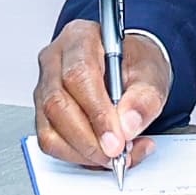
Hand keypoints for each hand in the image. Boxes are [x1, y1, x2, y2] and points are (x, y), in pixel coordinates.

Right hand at [31, 17, 168, 170]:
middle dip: (90, 138)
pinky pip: (51, 142)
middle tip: (117, 154)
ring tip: (116, 155)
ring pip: (50, 128)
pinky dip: (77, 156)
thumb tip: (128, 124)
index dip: (97, 113)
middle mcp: (55, 60)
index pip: (79, 75)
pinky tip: (101, 154)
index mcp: (80, 38)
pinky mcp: (43, 112)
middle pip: (58, 104)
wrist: (129, 69)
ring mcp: (44, 87)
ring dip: (84, 151)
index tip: (117, 140)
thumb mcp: (152, 74)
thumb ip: (144, 98)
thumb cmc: (135, 64)